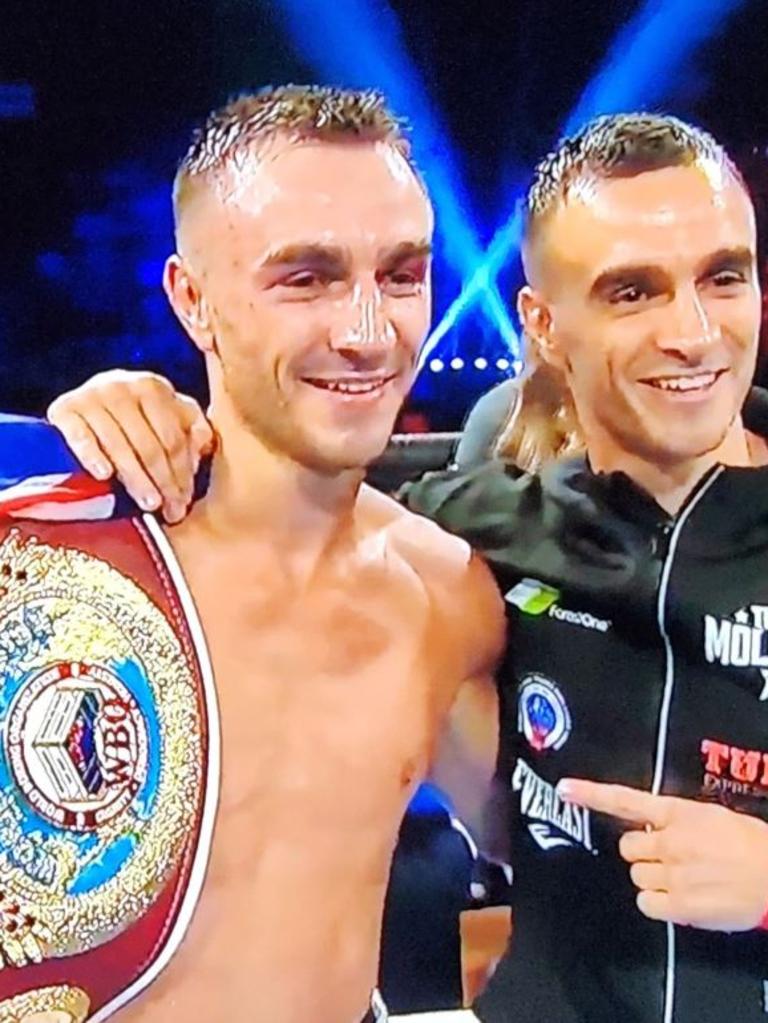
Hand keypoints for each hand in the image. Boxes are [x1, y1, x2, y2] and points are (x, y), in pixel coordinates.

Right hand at [48, 370, 213, 522]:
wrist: (85, 403)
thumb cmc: (136, 416)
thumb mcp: (168, 416)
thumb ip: (192, 429)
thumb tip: (203, 448)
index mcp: (153, 388)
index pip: (173, 437)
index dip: (182, 472)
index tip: (184, 501)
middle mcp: (122, 386)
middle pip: (149, 444)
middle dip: (163, 482)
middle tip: (170, 512)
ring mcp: (92, 396)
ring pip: (120, 445)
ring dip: (135, 477)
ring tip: (148, 504)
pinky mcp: (64, 409)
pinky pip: (80, 436)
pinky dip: (92, 454)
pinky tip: (104, 474)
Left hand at [559, 778, 767, 931]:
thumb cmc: (750, 845)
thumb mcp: (711, 817)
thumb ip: (676, 819)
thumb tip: (652, 825)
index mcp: (678, 813)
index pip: (625, 800)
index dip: (591, 795)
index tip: (564, 789)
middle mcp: (670, 841)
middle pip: (628, 847)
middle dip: (643, 852)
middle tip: (670, 858)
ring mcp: (672, 874)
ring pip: (637, 875)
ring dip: (653, 878)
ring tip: (684, 879)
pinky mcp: (678, 905)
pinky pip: (646, 903)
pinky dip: (658, 904)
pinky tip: (679, 899)